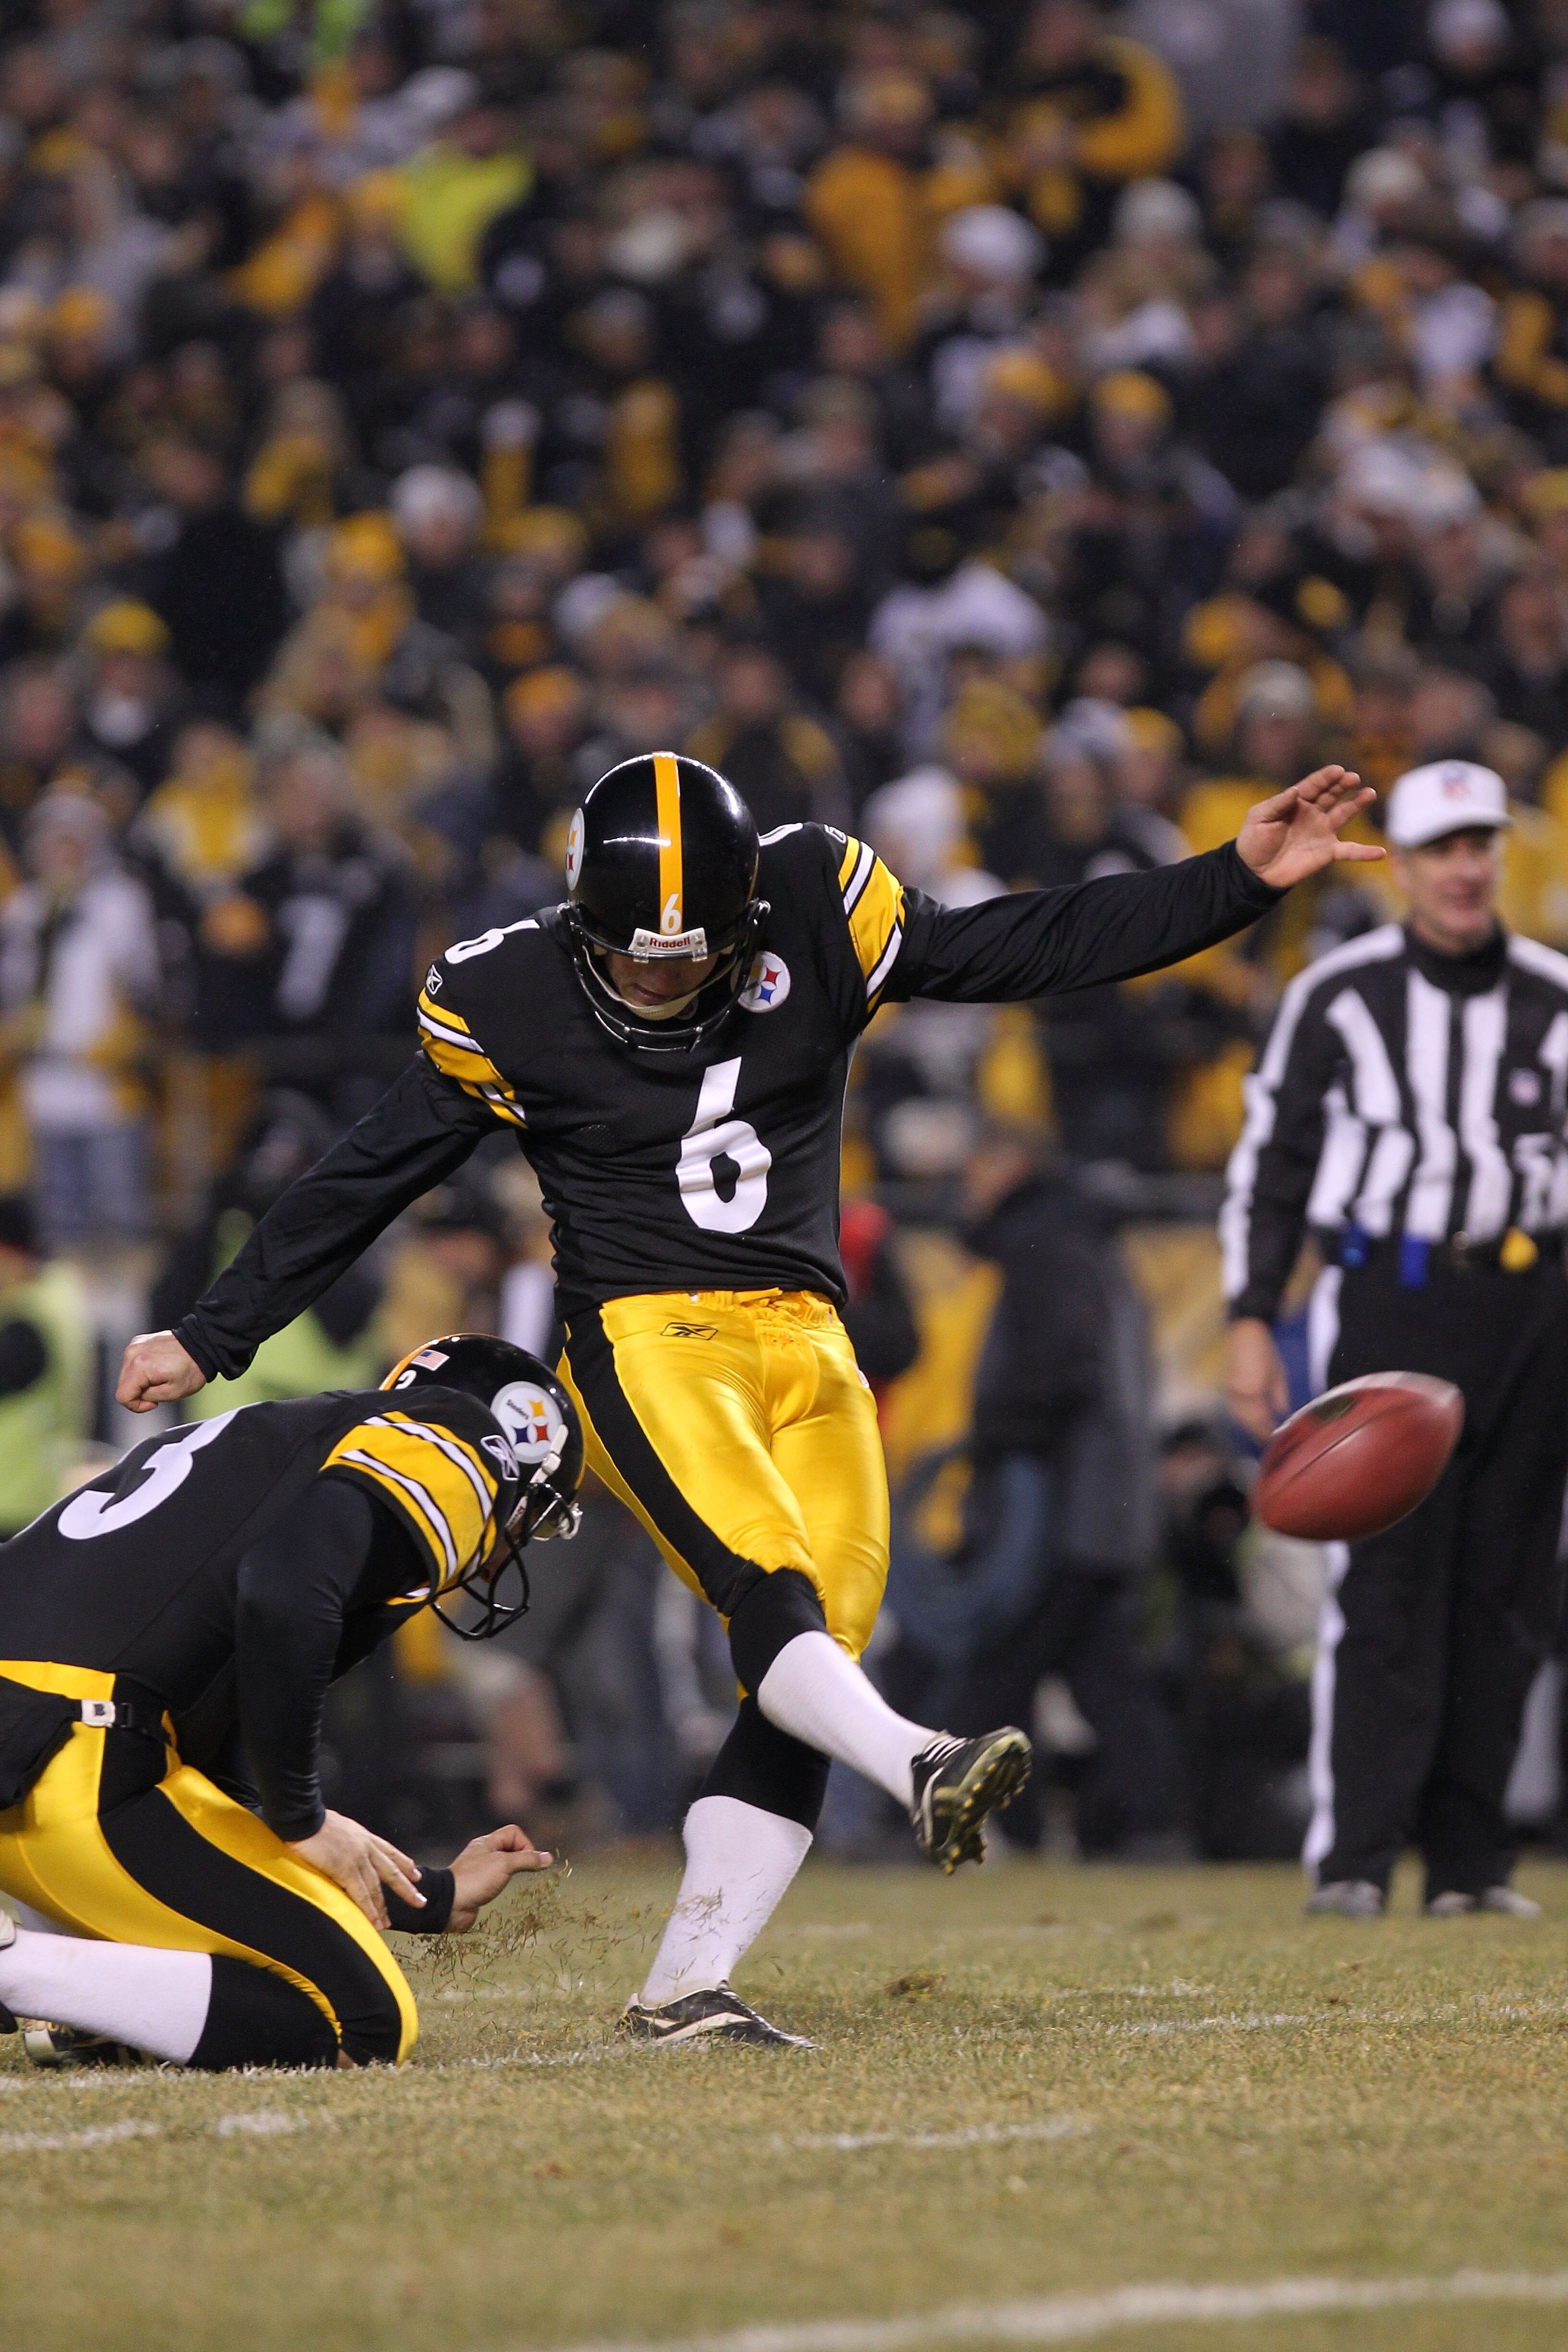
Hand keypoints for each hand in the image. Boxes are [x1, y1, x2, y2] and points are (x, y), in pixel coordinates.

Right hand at [117, 1330, 206, 1413]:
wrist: (202, 1345)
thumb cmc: (192, 1369)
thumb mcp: (172, 1393)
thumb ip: (148, 1397)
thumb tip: (138, 1396)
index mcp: (139, 1366)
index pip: (123, 1396)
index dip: (136, 1405)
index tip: (153, 1402)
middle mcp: (133, 1353)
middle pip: (123, 1386)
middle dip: (139, 1392)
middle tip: (160, 1389)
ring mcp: (135, 1345)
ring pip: (127, 1375)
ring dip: (141, 1381)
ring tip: (161, 1376)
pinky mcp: (139, 1341)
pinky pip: (133, 1363)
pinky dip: (143, 1369)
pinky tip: (158, 1367)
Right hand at [287, 1810, 424, 1930]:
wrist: (304, 1818)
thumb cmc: (315, 1822)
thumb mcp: (341, 1827)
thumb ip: (348, 1840)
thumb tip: (345, 1849)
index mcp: (365, 1836)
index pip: (390, 1851)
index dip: (404, 1864)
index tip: (416, 1874)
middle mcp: (366, 1848)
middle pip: (391, 1871)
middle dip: (406, 1888)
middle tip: (420, 1901)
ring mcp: (358, 1859)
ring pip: (376, 1887)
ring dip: (382, 1907)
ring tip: (387, 1923)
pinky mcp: (345, 1870)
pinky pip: (360, 1894)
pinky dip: (368, 1910)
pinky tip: (374, 1921)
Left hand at [447, 1824, 553, 1933]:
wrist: (450, 1904)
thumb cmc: (476, 1879)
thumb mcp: (504, 1864)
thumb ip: (527, 1860)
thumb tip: (549, 1858)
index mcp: (487, 1843)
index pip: (513, 1833)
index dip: (525, 1844)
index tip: (527, 1861)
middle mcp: (483, 1854)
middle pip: (510, 1848)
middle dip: (521, 1858)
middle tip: (525, 1872)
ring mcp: (480, 1871)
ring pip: (503, 1866)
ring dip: (513, 1873)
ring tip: (515, 1882)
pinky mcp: (478, 1887)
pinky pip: (496, 1881)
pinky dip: (503, 1885)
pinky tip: (503, 1892)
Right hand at [1227, 1317, 1289, 1442]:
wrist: (1245, 1333)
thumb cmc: (1265, 1351)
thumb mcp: (1278, 1374)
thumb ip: (1280, 1395)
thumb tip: (1282, 1412)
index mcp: (1254, 1391)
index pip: (1260, 1418)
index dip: (1266, 1430)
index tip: (1274, 1438)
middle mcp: (1239, 1394)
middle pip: (1247, 1420)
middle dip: (1256, 1431)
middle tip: (1266, 1438)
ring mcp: (1231, 1390)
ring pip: (1238, 1415)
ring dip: (1248, 1425)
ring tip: (1259, 1431)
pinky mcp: (1228, 1386)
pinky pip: (1234, 1407)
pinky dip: (1242, 1416)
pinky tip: (1249, 1418)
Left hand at [1236, 766, 1384, 891]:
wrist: (1255, 872)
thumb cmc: (1254, 841)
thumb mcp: (1259, 818)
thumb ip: (1278, 804)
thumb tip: (1295, 791)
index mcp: (1296, 802)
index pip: (1314, 785)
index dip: (1326, 777)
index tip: (1338, 770)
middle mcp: (1312, 813)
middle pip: (1331, 795)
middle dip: (1343, 785)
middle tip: (1353, 777)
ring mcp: (1322, 832)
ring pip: (1343, 814)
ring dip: (1357, 804)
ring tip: (1369, 793)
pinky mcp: (1327, 852)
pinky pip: (1349, 851)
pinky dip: (1365, 852)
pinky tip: (1380, 852)